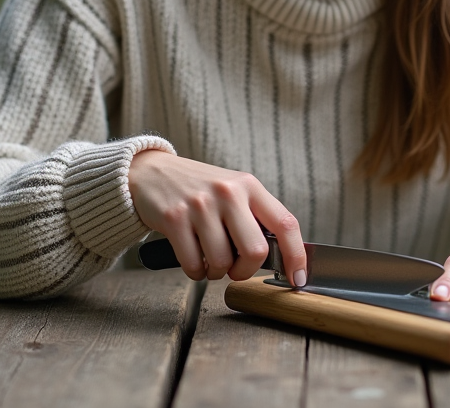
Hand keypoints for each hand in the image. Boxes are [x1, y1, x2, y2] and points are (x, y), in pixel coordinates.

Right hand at [127, 150, 305, 284]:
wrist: (152, 173)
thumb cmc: (200, 190)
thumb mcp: (233, 192)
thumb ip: (255, 218)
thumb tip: (280, 257)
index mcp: (249, 186)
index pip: (285, 223)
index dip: (296, 255)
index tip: (297, 277)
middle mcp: (228, 192)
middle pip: (255, 251)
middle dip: (246, 271)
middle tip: (236, 270)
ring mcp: (200, 205)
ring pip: (222, 262)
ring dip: (217, 272)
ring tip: (210, 260)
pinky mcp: (174, 218)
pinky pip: (193, 265)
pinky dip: (196, 272)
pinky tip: (193, 258)